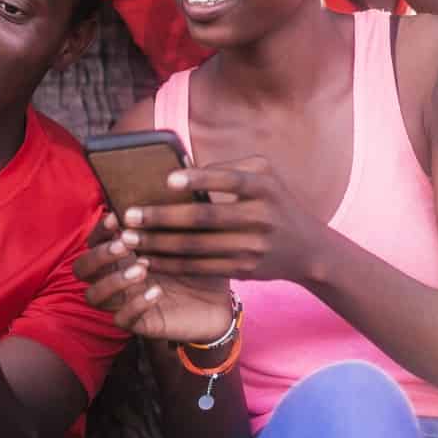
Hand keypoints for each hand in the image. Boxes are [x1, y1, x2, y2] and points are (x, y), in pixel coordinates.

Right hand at [75, 223, 235, 342]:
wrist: (220, 303)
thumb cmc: (199, 263)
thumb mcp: (189, 237)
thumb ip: (177, 212)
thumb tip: (185, 165)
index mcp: (123, 254)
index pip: (94, 240)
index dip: (100, 229)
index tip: (118, 217)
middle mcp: (116, 276)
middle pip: (82, 269)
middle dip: (99, 255)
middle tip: (126, 244)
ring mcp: (124, 301)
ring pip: (94, 296)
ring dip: (114, 281)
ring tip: (142, 268)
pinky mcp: (139, 323)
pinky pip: (122, 319)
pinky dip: (136, 304)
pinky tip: (157, 291)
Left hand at [115, 157, 327, 283]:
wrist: (308, 249)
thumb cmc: (276, 202)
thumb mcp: (265, 176)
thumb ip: (230, 169)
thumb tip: (184, 168)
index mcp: (263, 187)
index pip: (229, 180)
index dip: (199, 179)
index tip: (168, 179)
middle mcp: (260, 216)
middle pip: (205, 218)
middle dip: (163, 218)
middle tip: (128, 215)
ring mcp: (251, 246)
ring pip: (197, 247)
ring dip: (159, 244)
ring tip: (129, 239)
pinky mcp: (242, 269)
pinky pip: (200, 268)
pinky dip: (171, 264)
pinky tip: (148, 259)